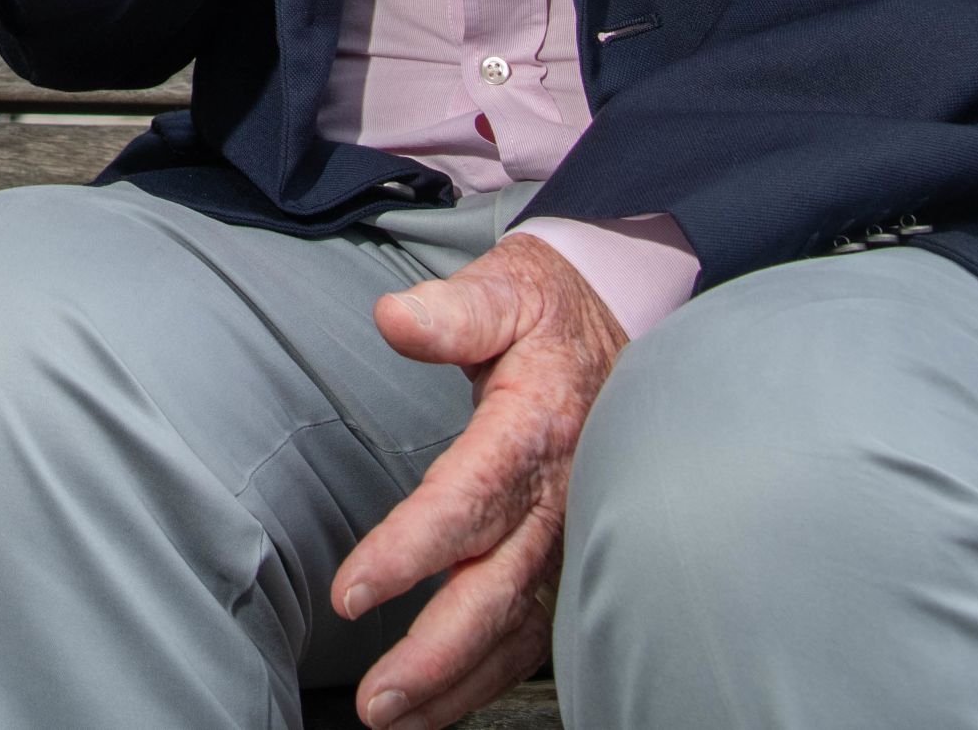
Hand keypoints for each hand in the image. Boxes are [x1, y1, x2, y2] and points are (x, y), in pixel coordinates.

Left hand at [332, 235, 628, 729]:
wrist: (624, 323)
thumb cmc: (550, 313)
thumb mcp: (508, 290)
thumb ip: (453, 312)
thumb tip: (393, 317)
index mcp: (537, 427)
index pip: (470, 500)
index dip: (413, 550)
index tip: (353, 591)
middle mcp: (563, 495)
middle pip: (498, 588)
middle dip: (437, 652)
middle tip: (376, 699)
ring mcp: (575, 534)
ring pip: (519, 626)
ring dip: (458, 680)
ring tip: (396, 718)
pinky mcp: (574, 555)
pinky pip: (536, 628)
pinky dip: (490, 673)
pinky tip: (444, 702)